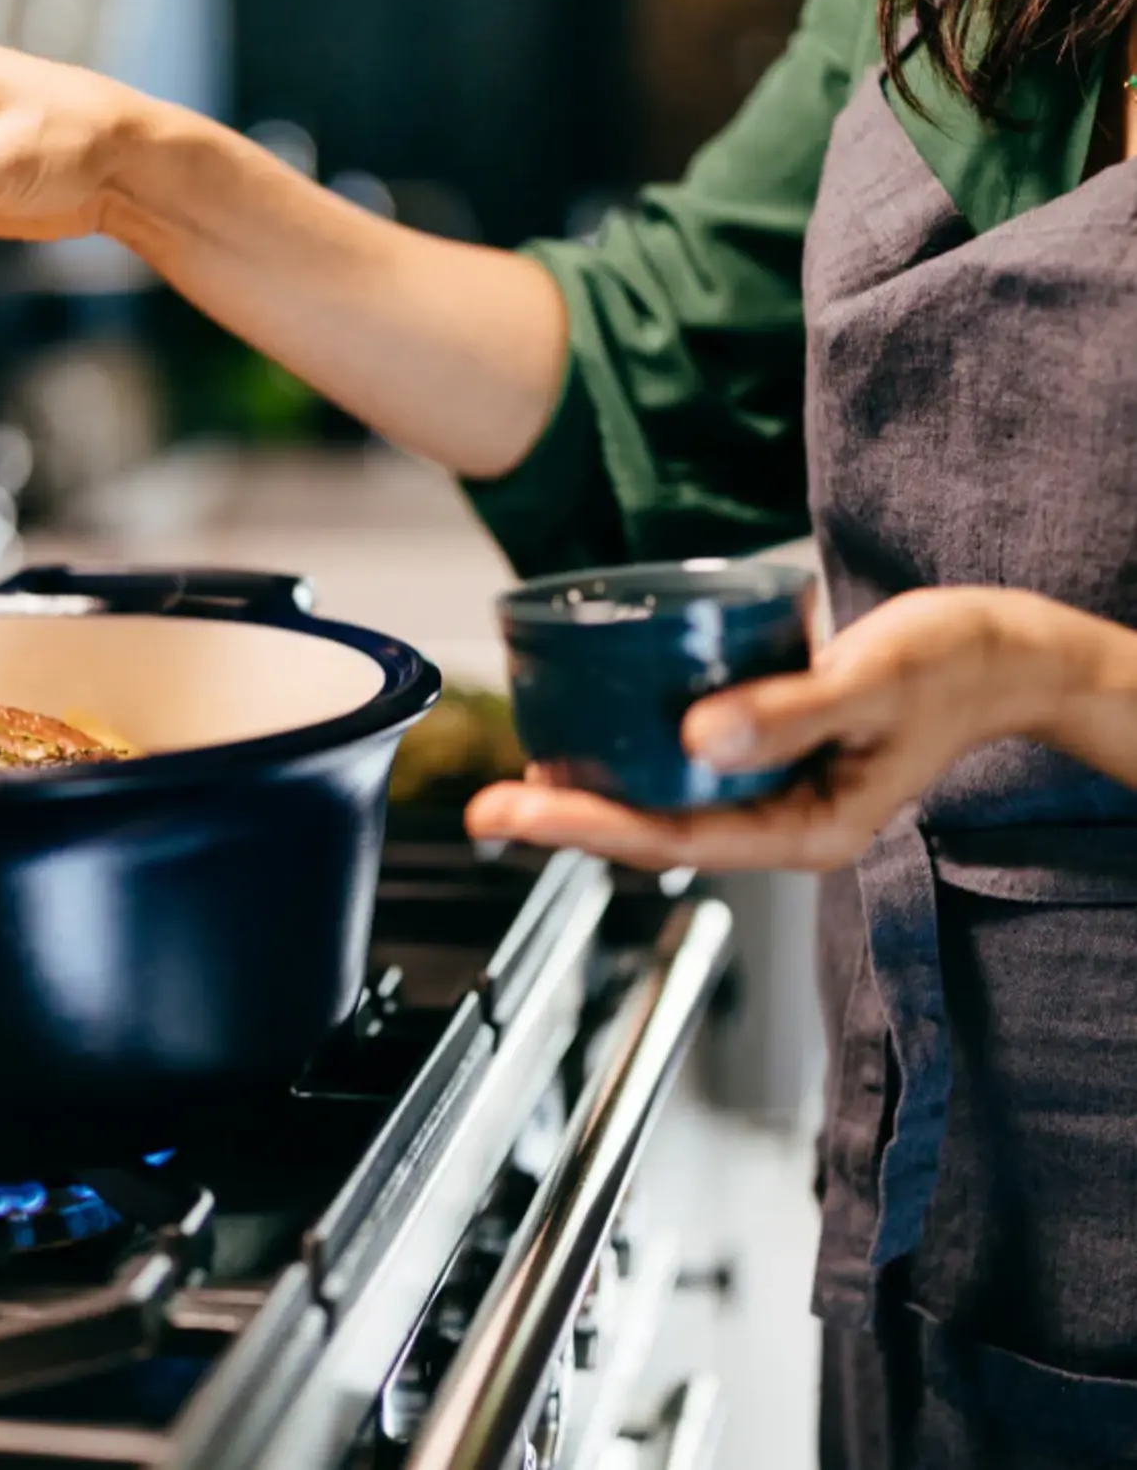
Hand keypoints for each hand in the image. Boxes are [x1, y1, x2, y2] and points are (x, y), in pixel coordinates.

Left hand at [466, 587, 1098, 871]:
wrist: (1002, 651)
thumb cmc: (955, 666)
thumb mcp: (876, 682)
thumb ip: (792, 710)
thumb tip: (697, 736)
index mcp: (807, 828)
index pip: (673, 837)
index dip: (587, 826)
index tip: (518, 810)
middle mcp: (779, 817)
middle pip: (653, 828)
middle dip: (568, 818)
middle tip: (486, 804)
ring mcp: (771, 786)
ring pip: (663, 798)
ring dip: (592, 789)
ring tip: (516, 778)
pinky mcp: (765, 747)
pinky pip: (684, 758)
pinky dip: (632, 747)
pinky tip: (590, 724)